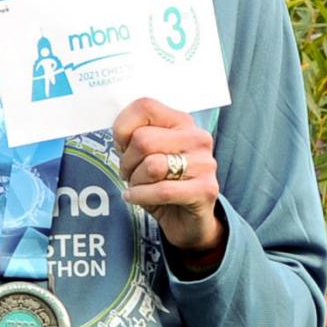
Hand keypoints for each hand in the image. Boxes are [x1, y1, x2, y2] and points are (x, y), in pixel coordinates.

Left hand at [114, 96, 221, 250]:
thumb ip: (131, 137)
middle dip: (126, 162)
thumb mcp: (142, 155)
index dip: (122, 128)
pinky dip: (141, 196)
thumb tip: (120, 134)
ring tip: (139, 186)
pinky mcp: (206, 189)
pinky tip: (137, 198)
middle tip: (129, 174)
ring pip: (152, 166)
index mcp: (181, 122)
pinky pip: (162, 190)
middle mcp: (198, 138)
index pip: (144, 107)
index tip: (122, 146)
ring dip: (135, 181)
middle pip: (143, 140)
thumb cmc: (160, 181)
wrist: (186, 219)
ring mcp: (205, 163)